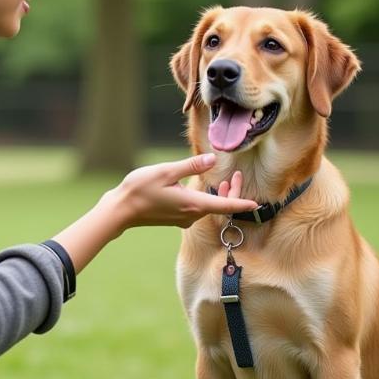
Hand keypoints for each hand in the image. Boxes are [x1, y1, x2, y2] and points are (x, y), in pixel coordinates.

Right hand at [107, 153, 256, 230]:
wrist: (121, 210)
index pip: (225, 206)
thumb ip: (191, 166)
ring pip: (208, 208)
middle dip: (231, 193)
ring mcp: (182, 218)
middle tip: (236, 177)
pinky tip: (202, 189)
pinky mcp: (175, 218)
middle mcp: (190, 215)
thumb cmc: (140, 189)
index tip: (258, 204)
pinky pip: (197, 209)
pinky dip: (205, 200)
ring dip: (217, 196)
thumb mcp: (167, 171)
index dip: (242, 203)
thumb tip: (213, 159)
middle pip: (218, 207)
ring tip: (223, 181)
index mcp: (192, 204)